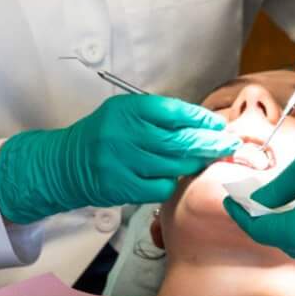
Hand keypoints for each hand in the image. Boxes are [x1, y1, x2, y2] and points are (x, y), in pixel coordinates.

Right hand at [0, 95, 238, 221]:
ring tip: (202, 160)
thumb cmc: (101, 137)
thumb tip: (201, 123)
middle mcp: (124, 133)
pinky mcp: (122, 186)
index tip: (217, 125)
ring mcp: (123, 161)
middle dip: (210, 143)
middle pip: (180, 139)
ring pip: (174, 165)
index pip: (174, 111)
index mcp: (127, 110)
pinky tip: (170, 177)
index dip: (201, 119)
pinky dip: (170, 182)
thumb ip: (157, 116)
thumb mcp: (123, 114)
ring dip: (193, 163)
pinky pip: (162, 186)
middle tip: (229, 144)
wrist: (65, 164)